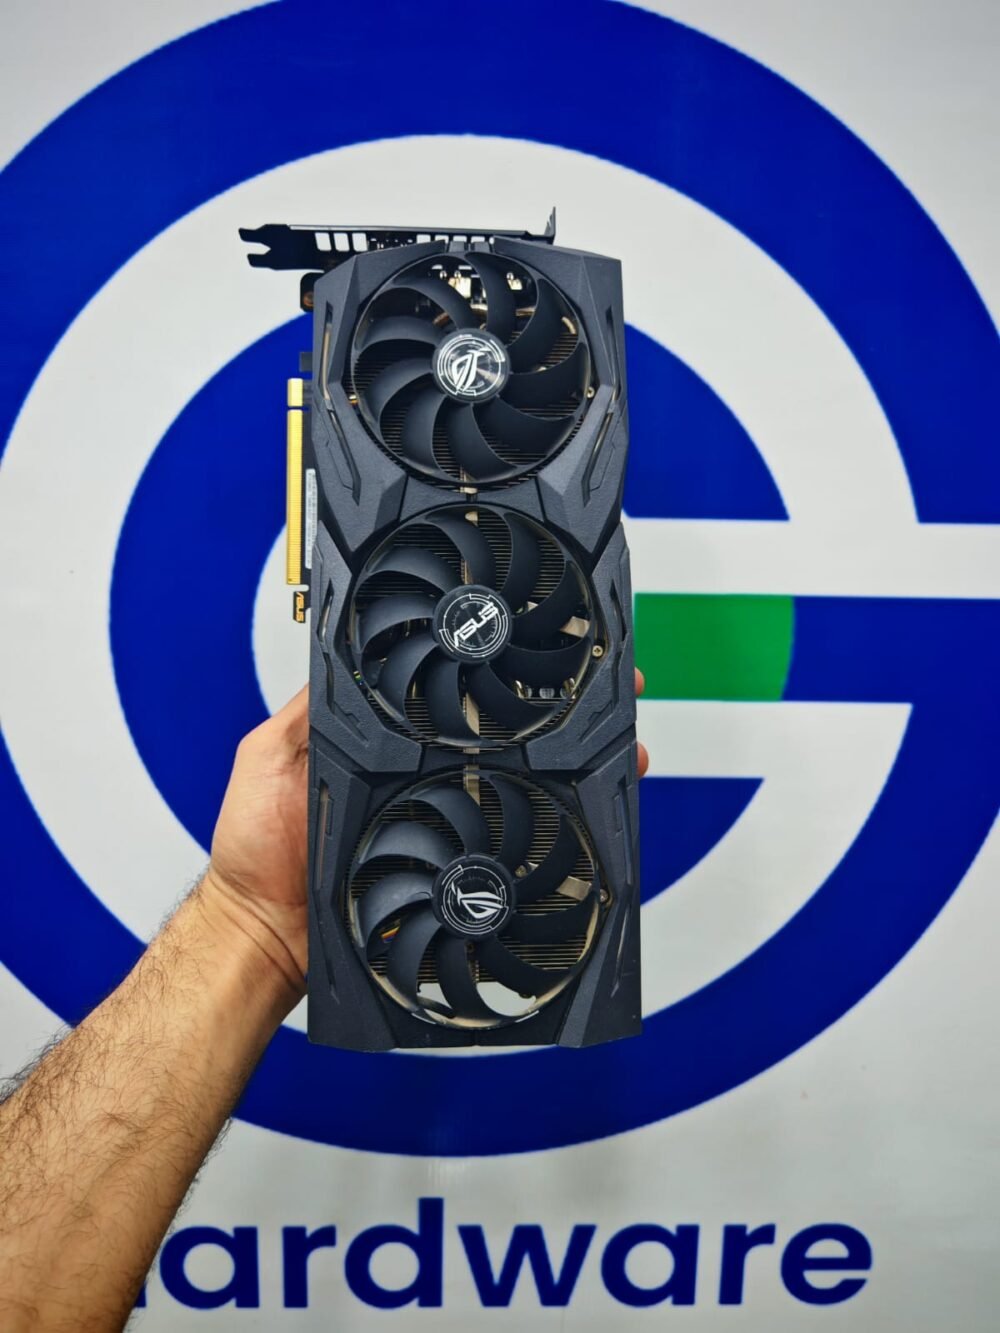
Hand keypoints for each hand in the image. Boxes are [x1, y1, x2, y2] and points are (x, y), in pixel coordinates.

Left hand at [201, 669, 647, 994]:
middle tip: (611, 694)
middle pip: (508, 741)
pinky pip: (511, 856)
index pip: (455, 695)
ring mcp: (444, 827)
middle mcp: (424, 782)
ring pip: (524, 794)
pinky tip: (584, 819)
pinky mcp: (455, 877)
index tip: (539, 646)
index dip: (498, 669)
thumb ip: (307, 707)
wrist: (266, 937)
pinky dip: (556, 841)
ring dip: (576, 772)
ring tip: (618, 752)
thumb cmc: (257, 854)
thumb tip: (339, 642)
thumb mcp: (270, 756)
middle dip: (564, 717)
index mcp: (387, 746)